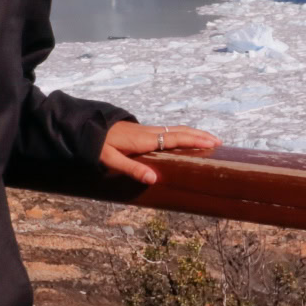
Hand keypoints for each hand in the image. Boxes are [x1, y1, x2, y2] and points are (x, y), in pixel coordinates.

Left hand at [100, 121, 219, 184]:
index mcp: (145, 139)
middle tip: (219, 142)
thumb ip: (132, 169)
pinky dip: (182, 134)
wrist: (86, 127)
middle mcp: (149, 132)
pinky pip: (168, 131)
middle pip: (180, 131)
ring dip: (193, 134)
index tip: (212, 143)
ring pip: (175, 129)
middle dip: (200, 136)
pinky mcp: (143, 132)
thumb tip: (154, 179)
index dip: (195, 140)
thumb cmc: (97, 144)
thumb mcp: (111, 160)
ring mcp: (147, 131)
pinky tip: (184, 140)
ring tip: (207, 140)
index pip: (175, 138)